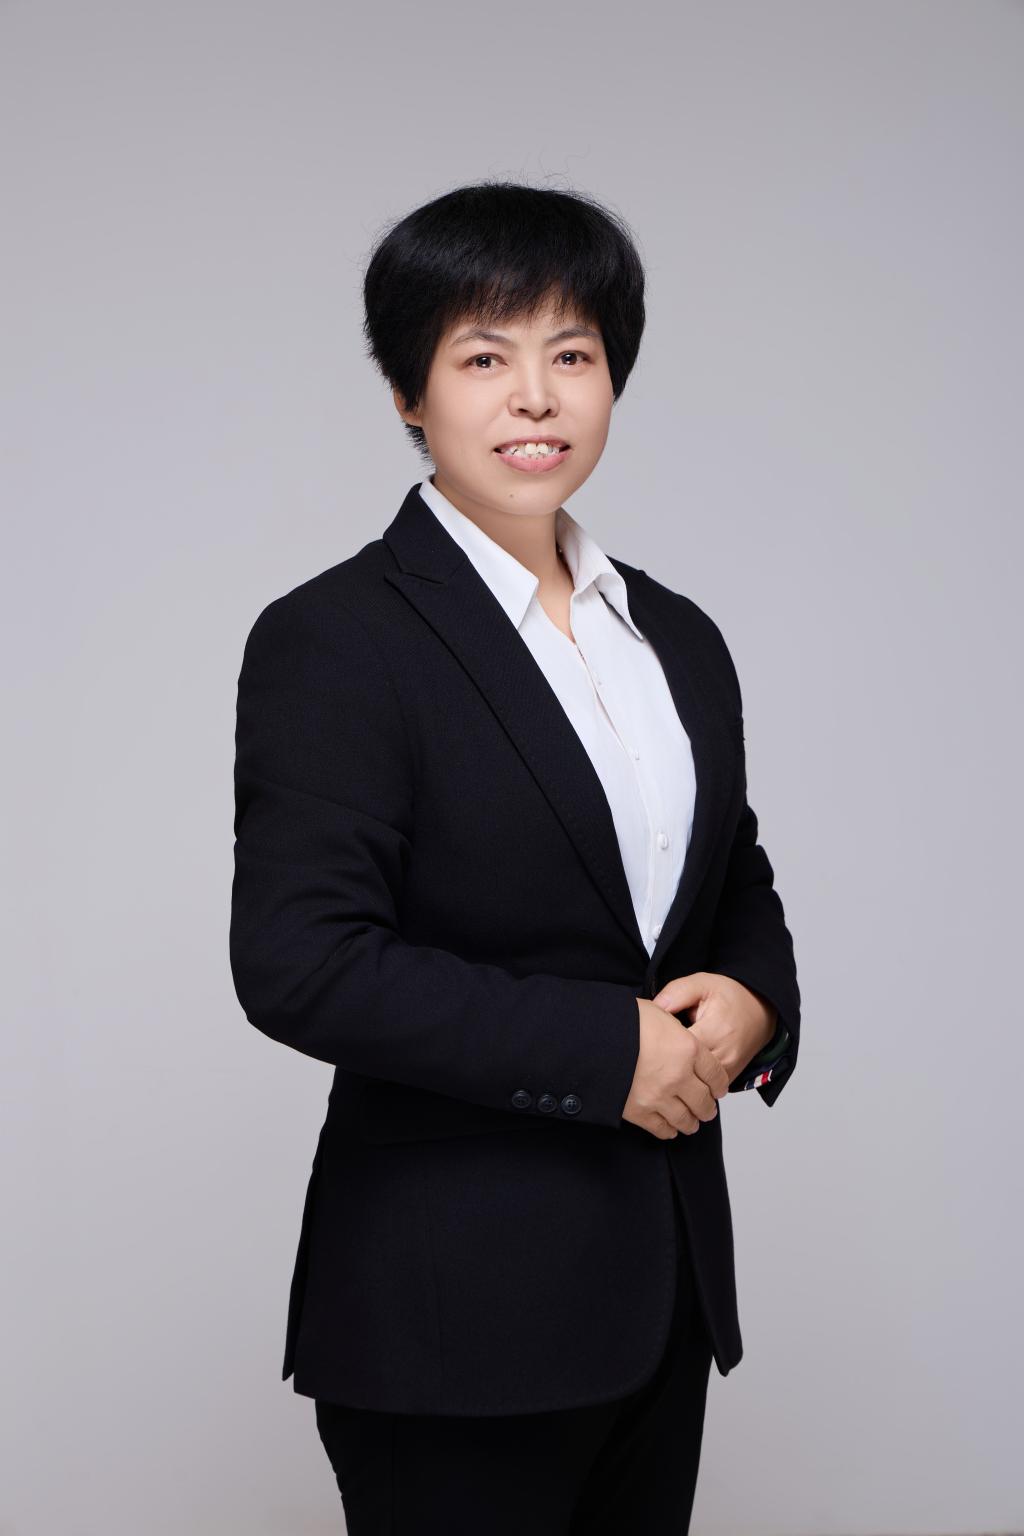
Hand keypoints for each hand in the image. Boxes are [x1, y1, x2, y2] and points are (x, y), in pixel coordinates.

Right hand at [622, 999, 730, 1138]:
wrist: (590, 1038)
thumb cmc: (622, 1020)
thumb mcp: (657, 1012)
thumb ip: (675, 1029)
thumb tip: (678, 1035)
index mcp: (688, 1048)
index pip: (716, 1075)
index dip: (720, 1085)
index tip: (718, 1089)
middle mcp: (679, 1075)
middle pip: (705, 1101)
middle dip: (708, 1107)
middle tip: (707, 1108)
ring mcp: (660, 1096)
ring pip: (687, 1120)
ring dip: (691, 1122)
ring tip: (691, 1122)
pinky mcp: (640, 1112)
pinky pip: (662, 1129)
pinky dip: (669, 1130)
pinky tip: (670, 1127)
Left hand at [651, 972, 777, 1088]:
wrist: (761, 1010)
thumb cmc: (731, 996)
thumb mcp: (702, 983)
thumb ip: (676, 993)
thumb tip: (652, 1008)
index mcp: (716, 1029)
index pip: (679, 1048)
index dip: (660, 1043)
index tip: (652, 1036)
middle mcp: (724, 1054)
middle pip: (685, 1069)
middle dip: (666, 1061)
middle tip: (655, 1049)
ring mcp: (728, 1070)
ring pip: (694, 1083)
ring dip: (679, 1072)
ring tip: (668, 1057)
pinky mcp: (729, 1079)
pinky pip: (705, 1087)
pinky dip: (691, 1079)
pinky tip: (682, 1065)